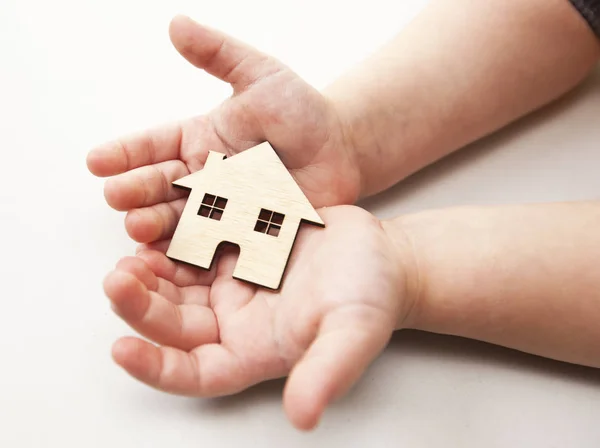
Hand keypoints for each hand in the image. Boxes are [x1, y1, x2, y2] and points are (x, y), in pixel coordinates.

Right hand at [86, 15, 360, 244]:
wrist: (340, 150)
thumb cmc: (300, 111)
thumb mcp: (261, 76)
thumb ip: (219, 55)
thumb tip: (175, 24)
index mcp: (198, 139)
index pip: (153, 145)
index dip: (125, 153)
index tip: (96, 161)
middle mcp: (203, 177)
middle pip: (160, 185)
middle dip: (136, 191)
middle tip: (116, 197)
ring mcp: (222, 209)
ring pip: (181, 219)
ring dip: (156, 225)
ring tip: (137, 228)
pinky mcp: (244, 234)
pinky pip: (214, 245)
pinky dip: (192, 254)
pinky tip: (172, 260)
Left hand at [103, 206, 414, 429]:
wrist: (379, 255)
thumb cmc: (371, 298)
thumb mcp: (353, 333)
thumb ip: (328, 372)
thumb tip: (304, 417)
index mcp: (253, 351)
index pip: (194, 373)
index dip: (156, 367)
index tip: (122, 350)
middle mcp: (235, 323)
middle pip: (175, 324)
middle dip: (142, 307)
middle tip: (118, 280)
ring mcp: (232, 285)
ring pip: (177, 285)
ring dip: (150, 272)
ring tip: (130, 254)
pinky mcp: (236, 250)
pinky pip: (195, 246)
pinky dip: (175, 237)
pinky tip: (160, 224)